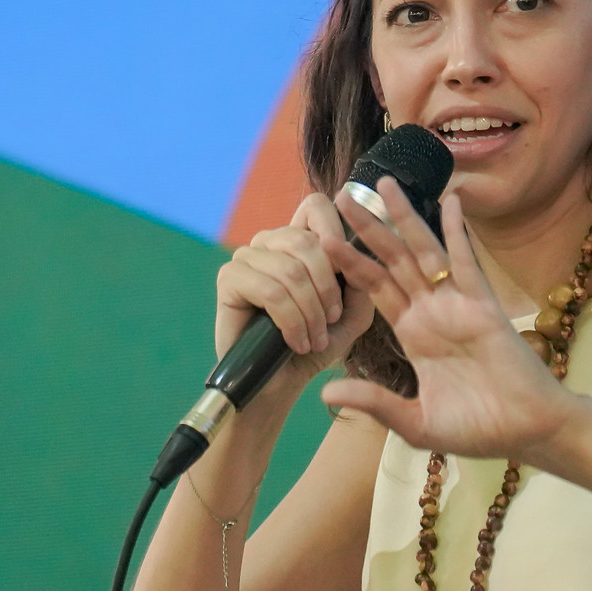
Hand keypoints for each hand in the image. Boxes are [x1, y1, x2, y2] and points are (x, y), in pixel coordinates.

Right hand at [215, 191, 375, 399]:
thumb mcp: (352, 314)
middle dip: (328, 289)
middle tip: (331, 322)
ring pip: (291, 270)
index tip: (346, 269)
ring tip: (314, 340)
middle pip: (307, 242)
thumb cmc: (314, 344)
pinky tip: (295, 341)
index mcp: (299, 240)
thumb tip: (355, 255)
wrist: (280, 383)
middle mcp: (271, 241)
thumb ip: (362, 283)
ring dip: (311, 312)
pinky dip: (291, 321)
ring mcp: (247, 257)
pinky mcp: (229, 278)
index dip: (335, 230)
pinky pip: (270, 291)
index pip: (316, 207)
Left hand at [320, 181, 581, 464]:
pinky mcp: (483, 306)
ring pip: (424, 251)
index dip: (349, 263)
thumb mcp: (415, 422)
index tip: (321, 238)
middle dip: (368, 228)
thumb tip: (325, 392)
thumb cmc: (478, 429)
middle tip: (340, 195)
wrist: (528, 433)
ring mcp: (457, 304)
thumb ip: (374, 404)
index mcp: (413, 333)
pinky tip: (449, 201)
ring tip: (382, 184)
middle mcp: (431, 310)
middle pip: (392, 259)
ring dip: (404, 218)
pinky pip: (467, 262)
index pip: (374, 288)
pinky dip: (457, 232)